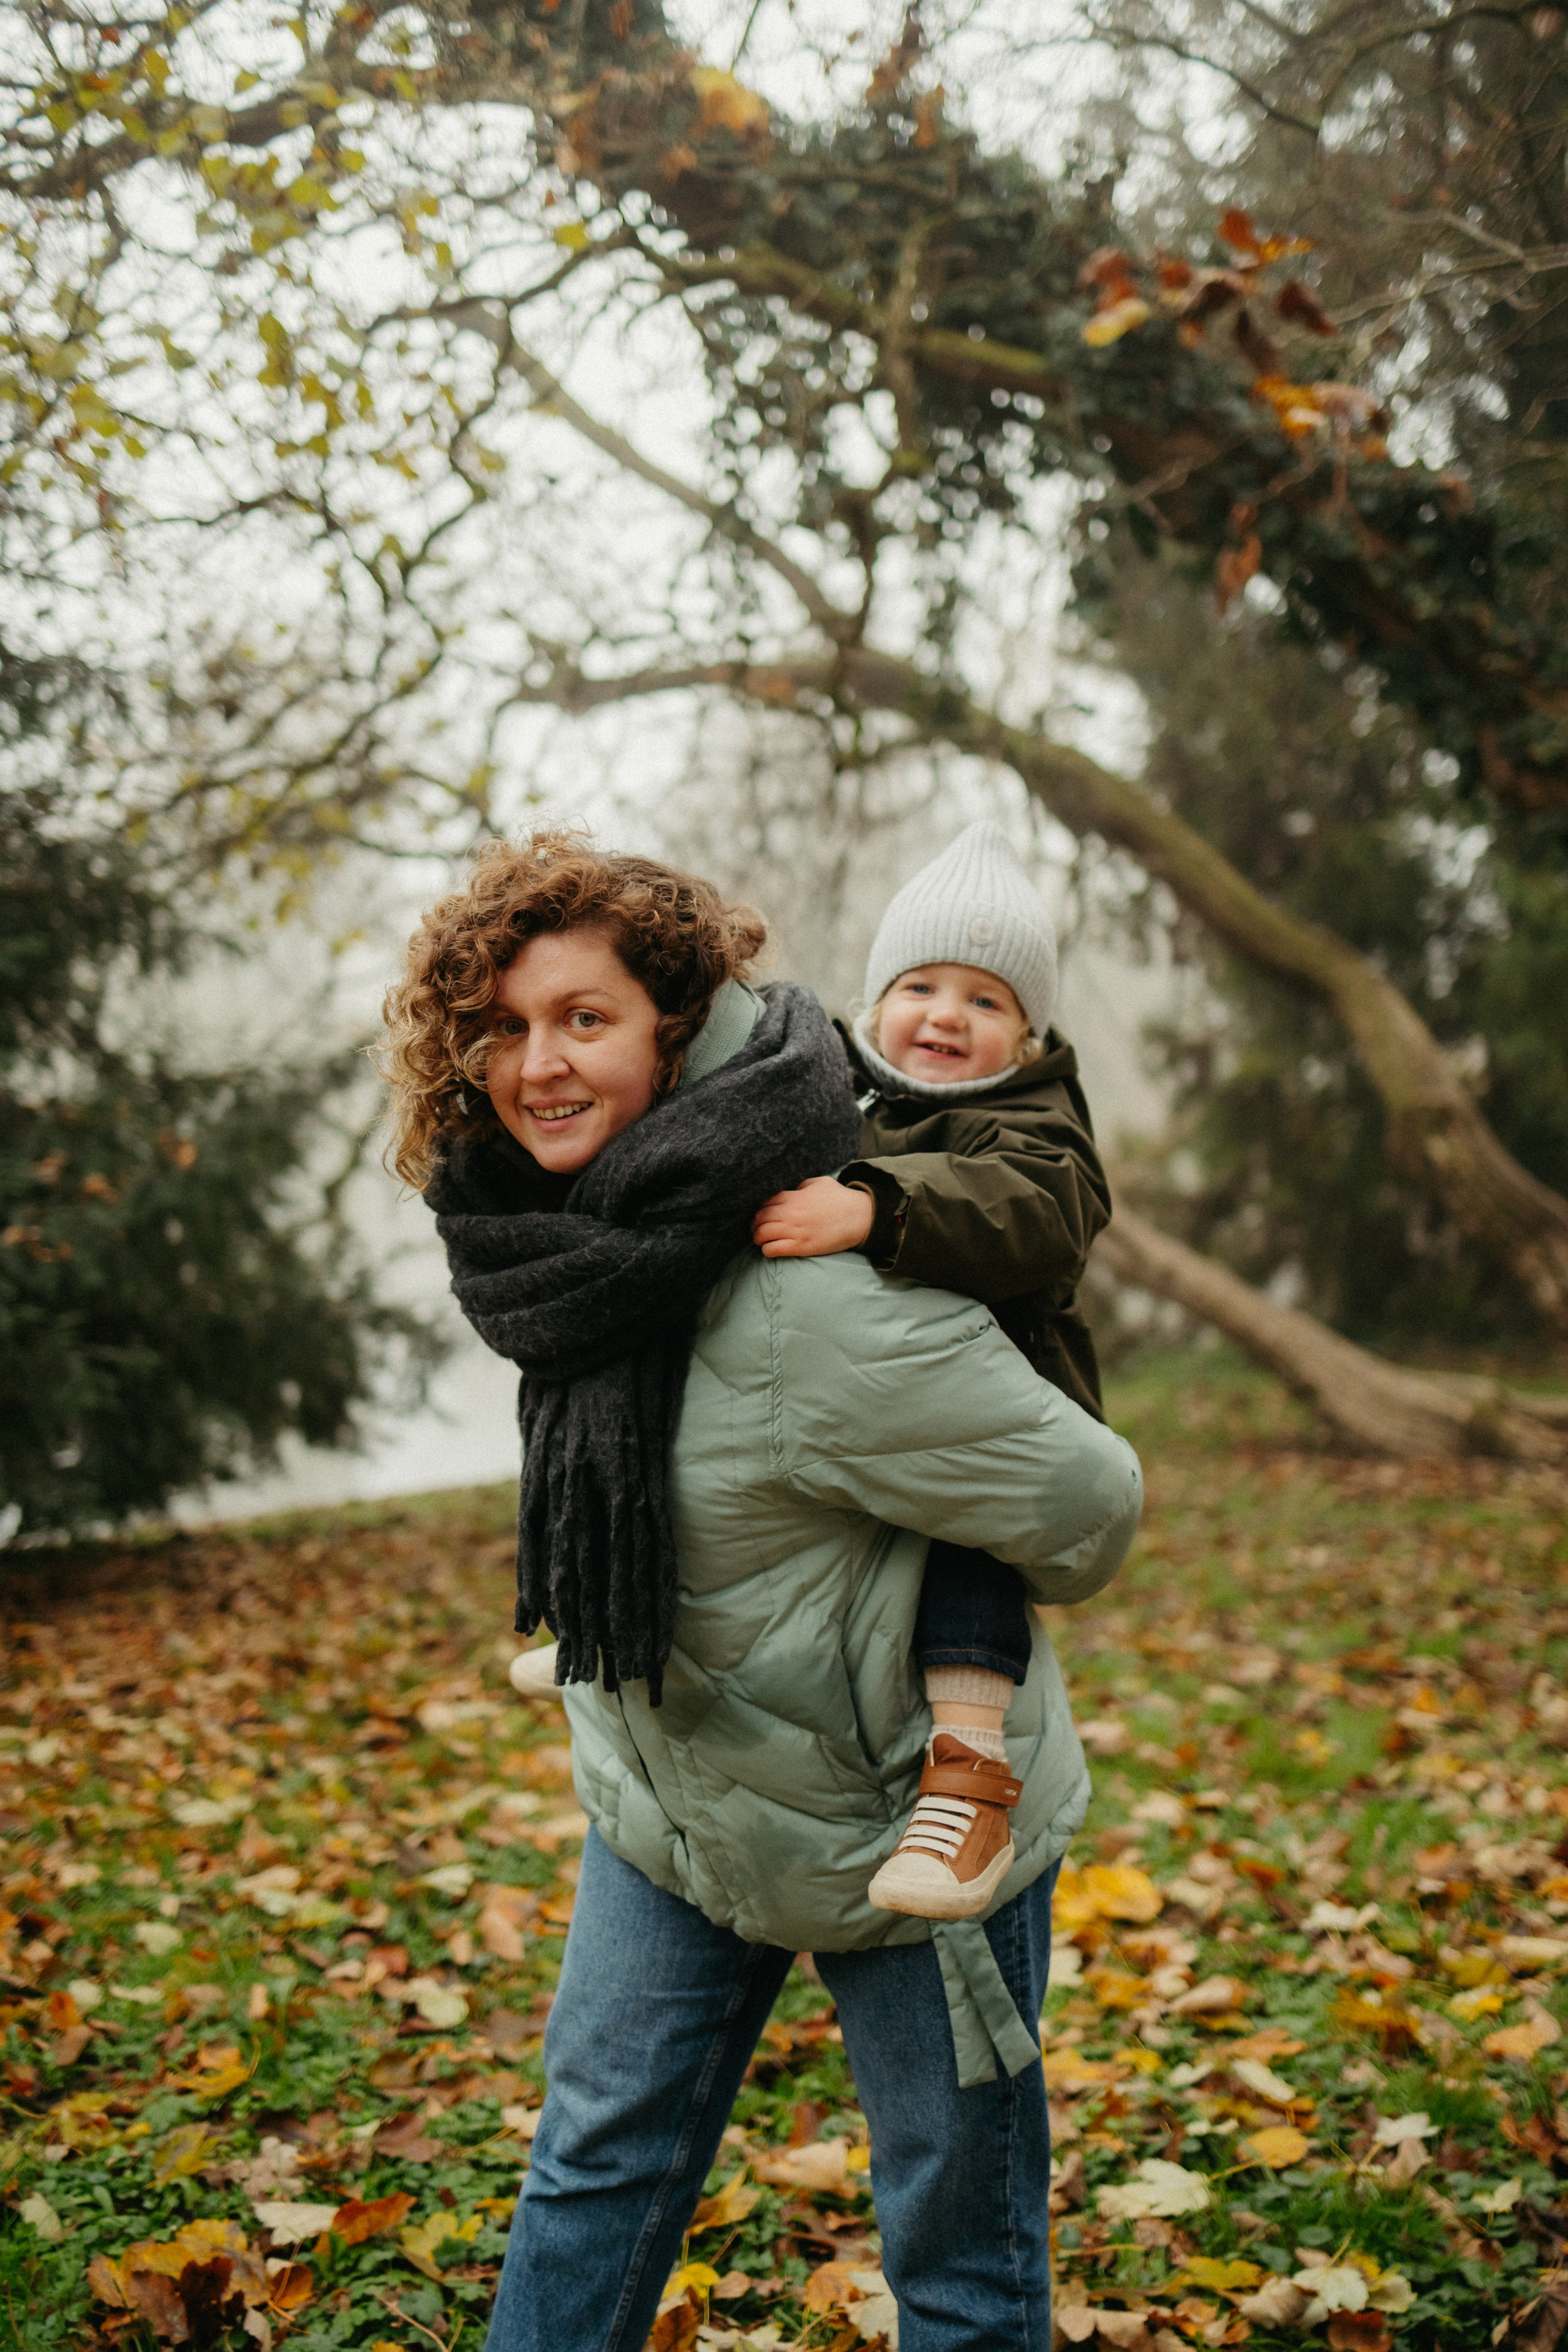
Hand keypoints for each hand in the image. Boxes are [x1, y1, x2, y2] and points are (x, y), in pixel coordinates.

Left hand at [751, 1176, 874, 1257]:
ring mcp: (794, 1231)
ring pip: (761, 1234)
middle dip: (755, 1223)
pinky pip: (772, 1249)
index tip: (762, 1213)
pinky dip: (767, 1250)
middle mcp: (790, 1213)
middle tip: (756, 1227)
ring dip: (757, 1237)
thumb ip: (802, 1184)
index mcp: (793, 1197)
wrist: (858, 1217)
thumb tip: (793, 1188)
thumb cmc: (841, 1198)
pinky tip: (769, 1249)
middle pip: (759, 1218)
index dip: (760, 1209)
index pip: (764, 1202)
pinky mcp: (800, 1247)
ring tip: (760, 1239)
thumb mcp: (820, 1183)